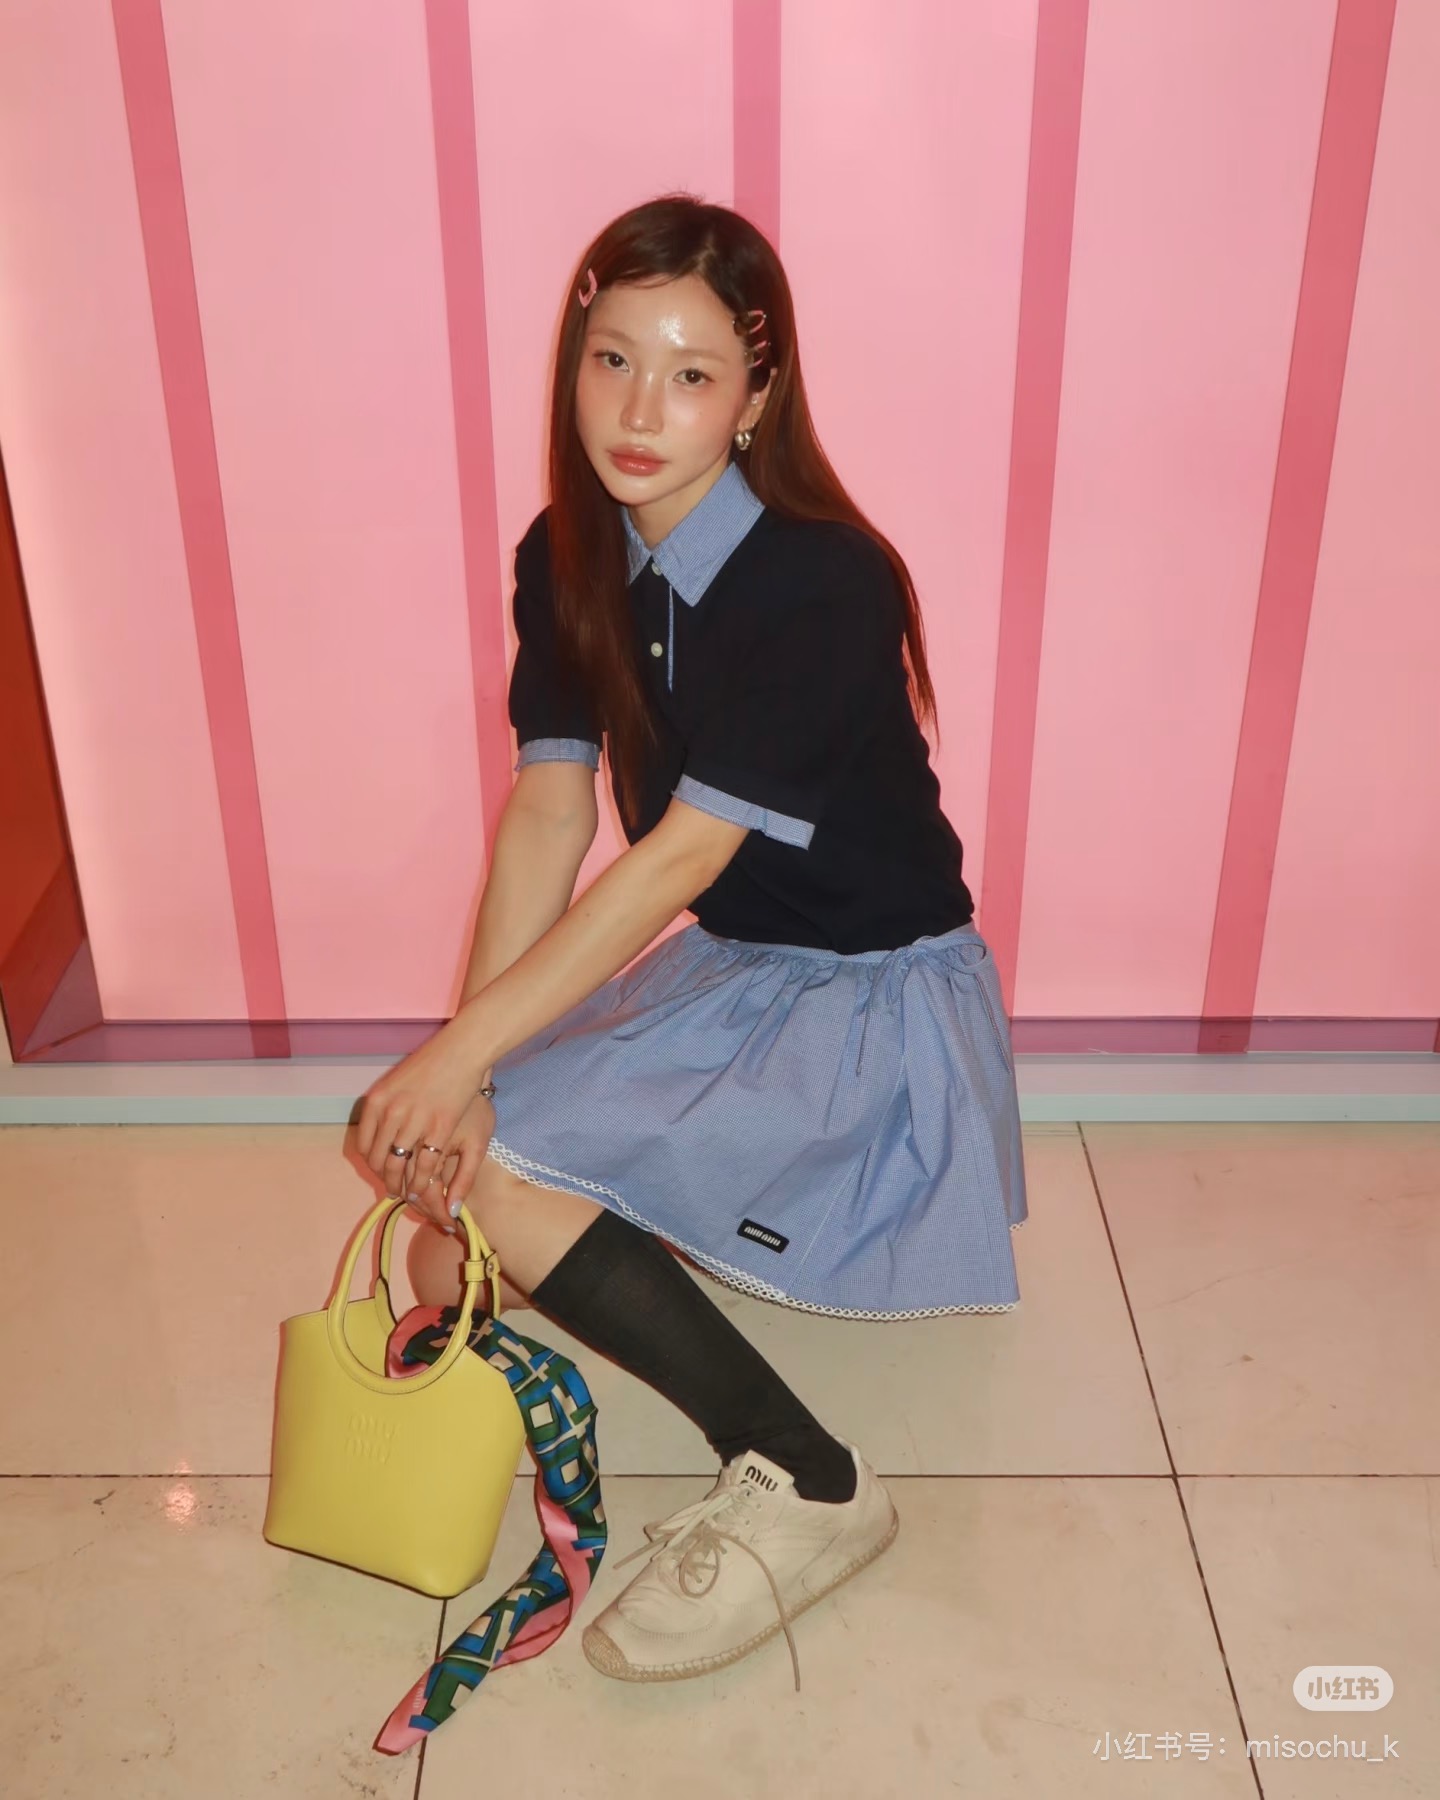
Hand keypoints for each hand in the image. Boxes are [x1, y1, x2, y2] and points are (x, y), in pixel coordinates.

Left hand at [356, 1026, 494, 1231]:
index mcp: (376, 1101)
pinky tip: (426, 1188)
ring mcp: (414, 1121)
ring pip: (400, 1167)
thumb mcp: (396, 1082)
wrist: (461, 1051)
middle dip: (386, 1181)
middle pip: (380, 1160)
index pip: (365, 1146)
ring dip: (404, 1187)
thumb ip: (385, 1108)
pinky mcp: (439, 1128)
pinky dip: (424, 1181)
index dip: (372, 1165)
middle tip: (394, 1191)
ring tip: (409, 1196)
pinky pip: (425, 1164)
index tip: (381, 1172)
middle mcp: (390, 1113)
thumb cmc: (432, 1063)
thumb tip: (380, 1132)